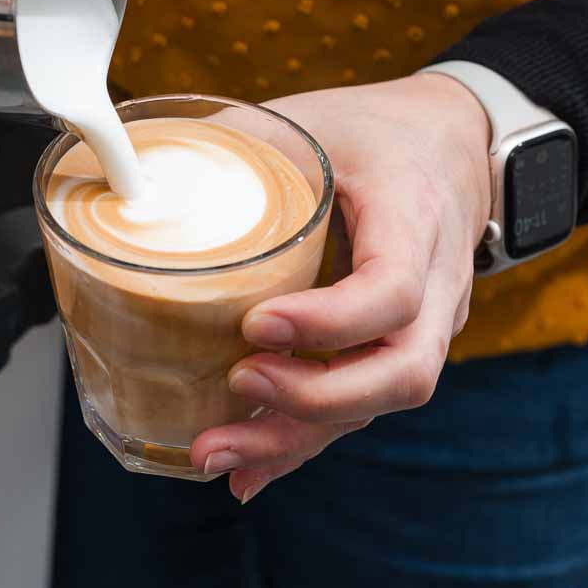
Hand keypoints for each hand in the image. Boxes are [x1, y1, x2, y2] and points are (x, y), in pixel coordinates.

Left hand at [191, 73, 491, 501]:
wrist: (451, 141)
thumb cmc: (375, 129)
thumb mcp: (310, 118)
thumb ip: (233, 143)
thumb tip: (136, 172)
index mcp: (415, 214)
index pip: (393, 288)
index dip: (329, 322)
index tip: (256, 324)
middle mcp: (437, 282)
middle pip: (403, 370)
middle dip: (316, 398)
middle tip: (238, 385)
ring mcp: (429, 323)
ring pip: (382, 401)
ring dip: (298, 436)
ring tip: (214, 450)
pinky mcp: (400, 346)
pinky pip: (360, 406)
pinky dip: (302, 441)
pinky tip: (246, 470)